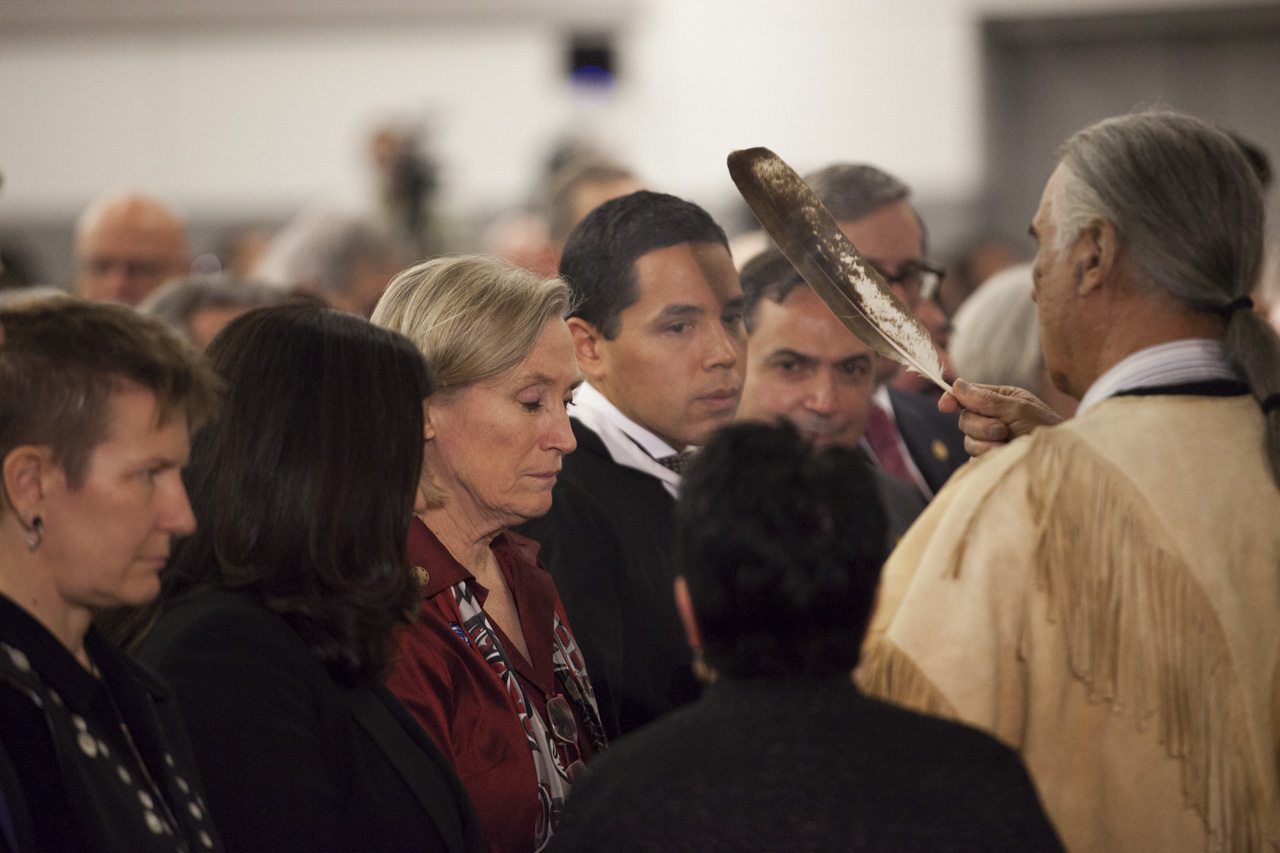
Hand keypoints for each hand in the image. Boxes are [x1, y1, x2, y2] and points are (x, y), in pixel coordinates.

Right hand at [939, 379, 1062, 456]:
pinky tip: (1004, 456)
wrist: (1061, 460)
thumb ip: (987, 400)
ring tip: (1006, 446)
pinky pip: (974, 458)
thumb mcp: (1019, 409)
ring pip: (968, 440)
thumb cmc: (1047, 429)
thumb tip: (958, 385)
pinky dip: (988, 457)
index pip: (969, 395)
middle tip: (1002, 431)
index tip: (945, 406)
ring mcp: (992, 440)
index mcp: (1001, 399)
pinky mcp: (991, 459)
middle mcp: (994, 417)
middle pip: (965, 419)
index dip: (954, 399)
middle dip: (981, 426)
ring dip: (985, 444)